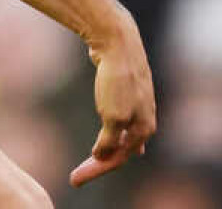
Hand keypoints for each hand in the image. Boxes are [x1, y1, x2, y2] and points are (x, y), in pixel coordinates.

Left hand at [69, 20, 155, 188]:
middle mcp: (145, 118)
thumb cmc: (117, 80)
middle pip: (121, 149)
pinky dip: (114, 131)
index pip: (118, 159)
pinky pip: (121, 118)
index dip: (96, 171)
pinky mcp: (128, 90)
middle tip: (77, 176)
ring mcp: (138, 104)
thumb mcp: (112, 117)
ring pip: (122, 134)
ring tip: (97, 162)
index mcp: (145, 128)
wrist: (118, 41)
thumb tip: (102, 157)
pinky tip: (116, 134)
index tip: (75, 179)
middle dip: (99, 164)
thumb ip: (109, 142)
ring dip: (108, 149)